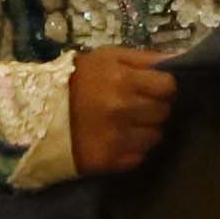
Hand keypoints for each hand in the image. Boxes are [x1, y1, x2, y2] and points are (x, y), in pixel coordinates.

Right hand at [68, 45, 177, 179]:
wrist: (37, 113)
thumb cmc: (77, 79)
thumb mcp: (107, 57)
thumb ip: (145, 58)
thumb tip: (181, 58)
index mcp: (123, 80)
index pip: (168, 86)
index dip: (164, 87)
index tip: (154, 88)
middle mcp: (123, 110)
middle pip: (164, 111)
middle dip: (155, 107)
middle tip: (138, 105)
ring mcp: (117, 138)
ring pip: (155, 136)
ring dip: (146, 129)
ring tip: (127, 123)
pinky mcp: (110, 161)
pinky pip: (140, 156)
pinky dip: (134, 148)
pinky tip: (118, 139)